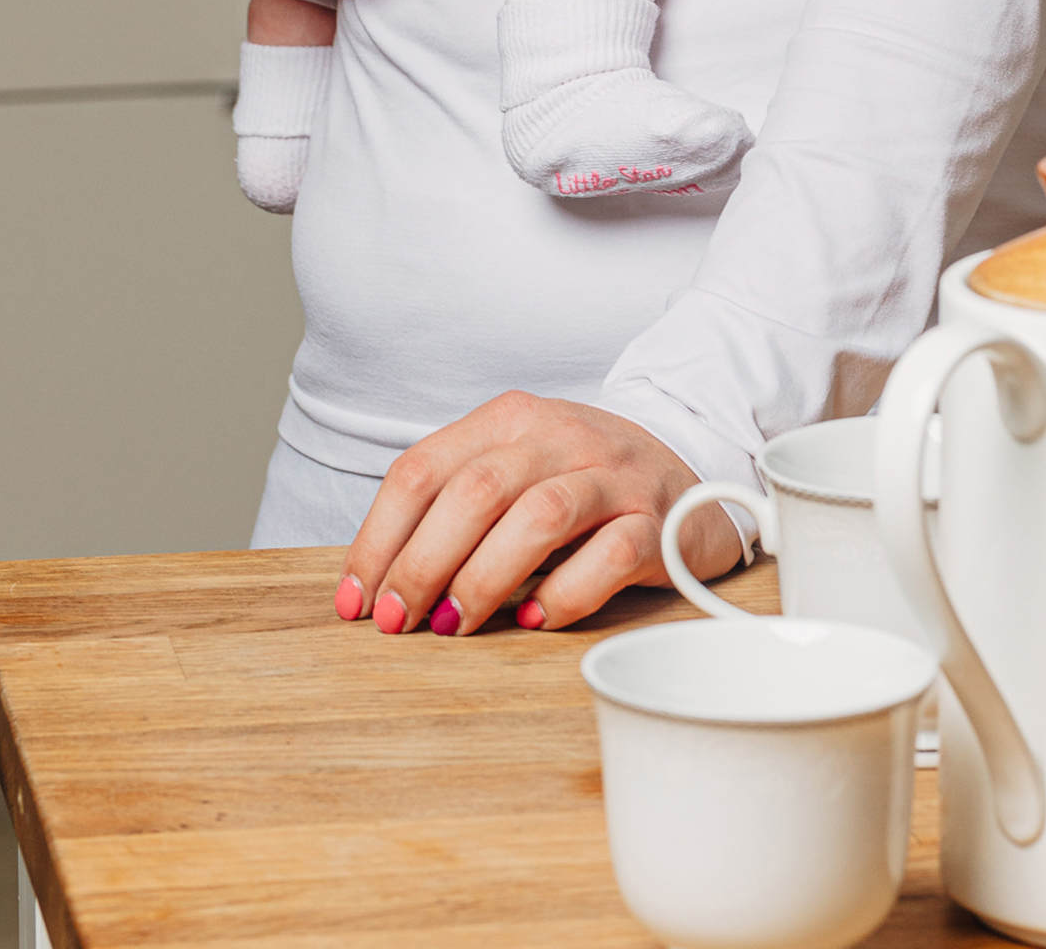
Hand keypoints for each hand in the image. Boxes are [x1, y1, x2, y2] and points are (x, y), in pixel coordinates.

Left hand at [336, 391, 741, 637]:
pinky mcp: (657, 520)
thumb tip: (379, 583)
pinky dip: (566, 591)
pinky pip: (609, 555)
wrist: (689, 470)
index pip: (423, 469)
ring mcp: (613, 475)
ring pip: (539, 515)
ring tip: (452, 626)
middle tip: (396, 623)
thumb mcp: (515, 470)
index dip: (379, 538)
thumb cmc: (582, 485)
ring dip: (483, 578)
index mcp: (510, 420)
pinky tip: (535, 619)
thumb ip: (456, 506)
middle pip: (474, 492)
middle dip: (421, 563)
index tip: (356, 600)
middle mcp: (560, 435)